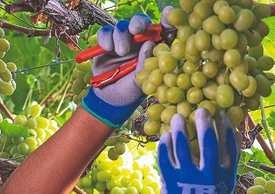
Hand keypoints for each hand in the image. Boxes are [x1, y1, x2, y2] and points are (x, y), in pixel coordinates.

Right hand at [81, 11, 171, 127]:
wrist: (110, 99)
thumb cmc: (131, 91)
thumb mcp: (142, 81)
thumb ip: (145, 63)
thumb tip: (150, 43)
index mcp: (152, 48)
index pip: (162, 30)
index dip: (166, 19)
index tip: (168, 14)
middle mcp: (139, 42)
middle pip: (140, 22)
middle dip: (138, 23)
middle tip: (136, 31)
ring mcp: (123, 41)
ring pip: (122, 26)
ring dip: (121, 36)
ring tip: (121, 52)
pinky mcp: (107, 44)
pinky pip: (106, 32)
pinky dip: (106, 38)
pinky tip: (108, 49)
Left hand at [157, 108, 239, 193]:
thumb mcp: (226, 184)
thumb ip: (229, 160)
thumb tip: (235, 129)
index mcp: (226, 175)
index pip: (229, 143)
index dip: (225, 125)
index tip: (220, 112)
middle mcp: (209, 176)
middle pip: (208, 141)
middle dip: (204, 122)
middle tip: (200, 110)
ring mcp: (189, 179)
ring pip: (183, 146)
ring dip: (180, 127)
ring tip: (177, 117)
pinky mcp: (171, 182)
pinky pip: (165, 156)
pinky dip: (165, 143)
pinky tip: (166, 136)